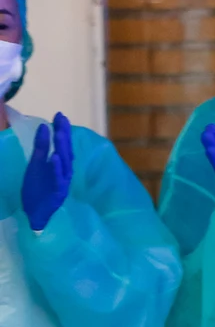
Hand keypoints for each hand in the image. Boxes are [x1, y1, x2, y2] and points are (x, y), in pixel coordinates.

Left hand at [20, 112, 73, 232]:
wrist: (36, 212)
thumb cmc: (38, 188)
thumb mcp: (35, 164)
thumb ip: (41, 147)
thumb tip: (44, 127)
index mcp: (60, 164)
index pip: (63, 143)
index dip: (62, 129)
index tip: (59, 115)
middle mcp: (65, 171)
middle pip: (66, 150)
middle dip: (64, 135)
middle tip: (61, 119)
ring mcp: (63, 181)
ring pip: (65, 163)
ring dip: (62, 148)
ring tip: (59, 134)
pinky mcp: (58, 192)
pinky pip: (59, 178)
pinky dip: (57, 168)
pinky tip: (55, 157)